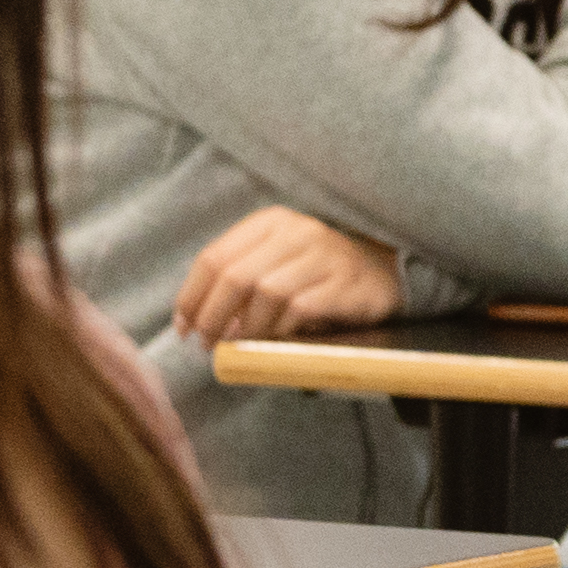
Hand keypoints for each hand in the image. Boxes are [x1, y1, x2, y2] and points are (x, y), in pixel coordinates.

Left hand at [175, 206, 403, 345]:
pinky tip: (275, 342)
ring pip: (266, 293)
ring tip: (242, 346)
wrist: (383, 274)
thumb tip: (193, 321)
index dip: (191, 297)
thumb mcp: (275, 263)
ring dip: (248, 328)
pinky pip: (301, 310)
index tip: (184, 328)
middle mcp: (298, 231)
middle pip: (235, 276)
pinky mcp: (347, 283)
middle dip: (212, 317)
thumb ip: (237, 280)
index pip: (213, 258)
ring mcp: (326, 255)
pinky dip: (281, 331)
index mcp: (271, 222)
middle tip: (207, 345)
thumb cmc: (316, 276)